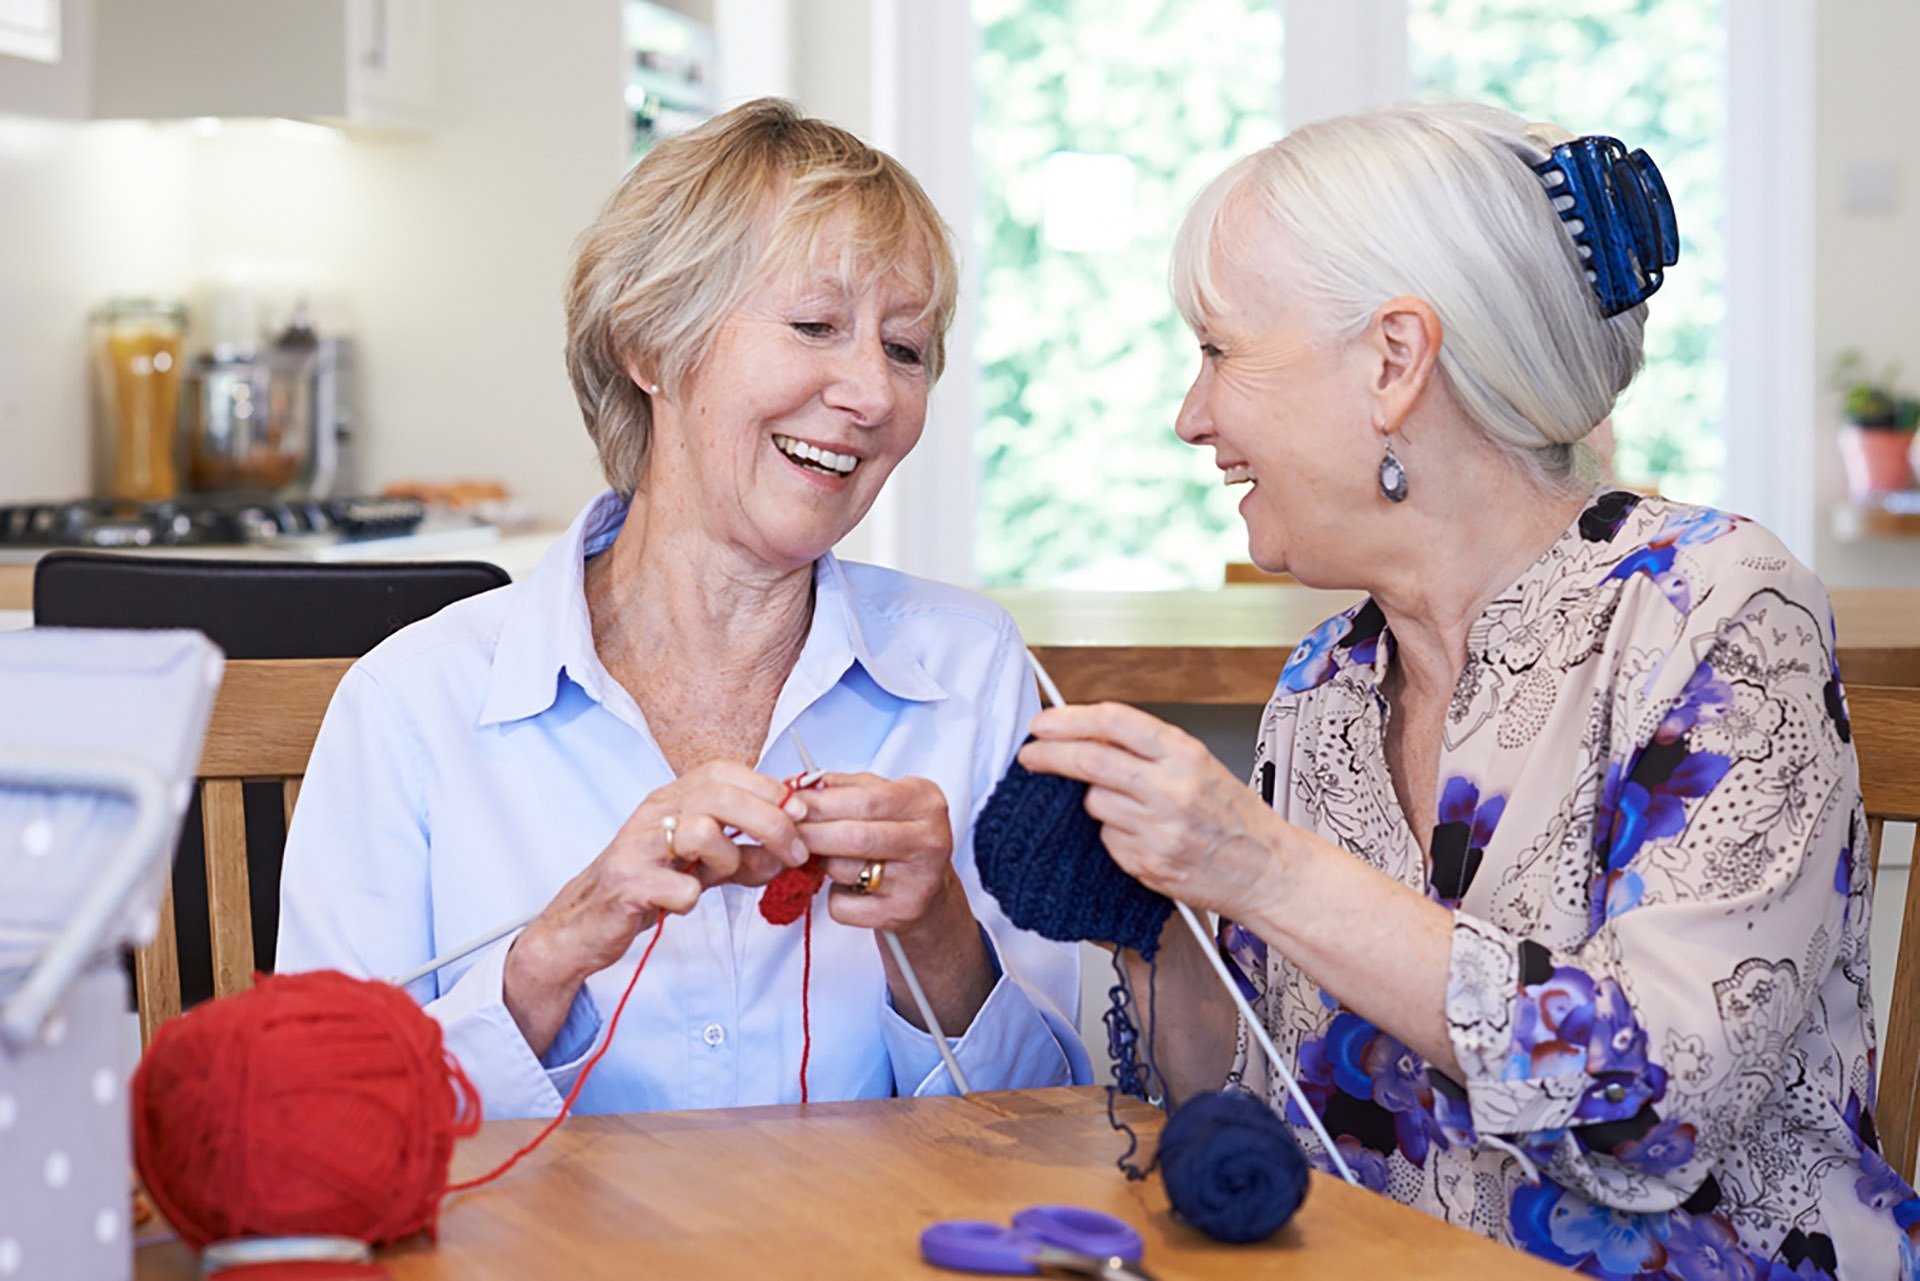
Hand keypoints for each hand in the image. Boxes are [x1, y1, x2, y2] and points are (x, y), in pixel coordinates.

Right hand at [504, 760, 808, 1054]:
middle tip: (794, 852)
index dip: (768, 788)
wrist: (586, 922)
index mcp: (671, 798)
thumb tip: (793, 849)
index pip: (725, 771)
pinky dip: (691, 899)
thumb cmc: (649, 883)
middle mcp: (653, 812)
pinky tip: (681, 902)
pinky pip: (679, 887)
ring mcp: (637, 846)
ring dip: (729, 858)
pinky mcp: (626, 884)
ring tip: (723, 877)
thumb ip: (744, 852)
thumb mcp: (702, 862)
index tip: (801, 813)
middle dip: (769, 822)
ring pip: (701, 831)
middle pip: (721, 796)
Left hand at [797, 772, 961, 933]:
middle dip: (811, 833)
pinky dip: (834, 895)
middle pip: (855, 836)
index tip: (793, 804)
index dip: (821, 803)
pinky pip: (843, 904)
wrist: (929, 885)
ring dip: (824, 863)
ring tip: (832, 857)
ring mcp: (918, 881)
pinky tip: (850, 886)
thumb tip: (796, 785)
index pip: (865, 800)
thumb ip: (842, 787)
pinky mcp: (901, 913)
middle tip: (788, 831)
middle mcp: (930, 841)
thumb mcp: (881, 797)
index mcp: (925, 803)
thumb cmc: (899, 834)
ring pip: (843, 870)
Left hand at [1017, 702, 1290, 918]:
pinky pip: (1107, 840)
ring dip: (1095, 801)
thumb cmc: (1236, 818)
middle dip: (1049, 755)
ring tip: (1129, 807)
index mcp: (1185, 754)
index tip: (1045, 724)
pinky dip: (1113, 835)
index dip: (1069, 719)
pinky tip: (1143, 836)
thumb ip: (1147, 748)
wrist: (1268, 870)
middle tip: (1030, 755)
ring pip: (1094, 803)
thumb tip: (1087, 734)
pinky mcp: (1148, 863)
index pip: (1114, 721)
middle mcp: (1171, 788)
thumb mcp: (1200, 764)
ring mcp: (1158, 829)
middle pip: (1090, 760)